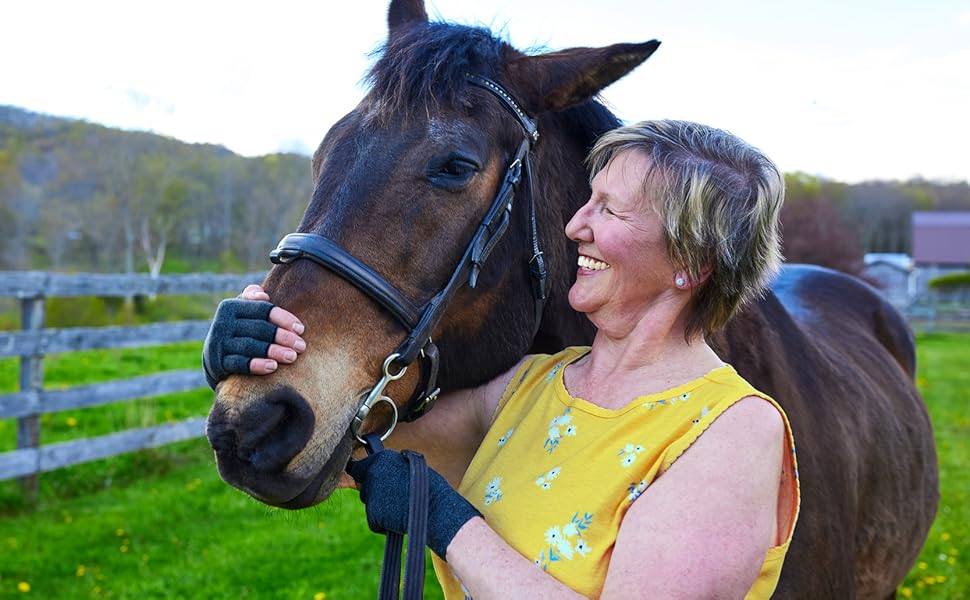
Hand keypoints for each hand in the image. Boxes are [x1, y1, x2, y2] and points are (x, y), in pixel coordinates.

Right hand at [202, 285, 305, 388]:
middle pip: (258, 328)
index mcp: (231, 306)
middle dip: (283, 337)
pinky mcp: (218, 362)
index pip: (262, 309)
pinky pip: (239, 363)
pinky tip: (273, 367)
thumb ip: (254, 297)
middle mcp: (222, 322)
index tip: (301, 329)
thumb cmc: (242, 327)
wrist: (216, 354)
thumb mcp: (244, 310)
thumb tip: (263, 296)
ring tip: (292, 356)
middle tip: (301, 346)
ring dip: (273, 351)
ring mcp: (218, 343)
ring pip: (250, 346)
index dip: (283, 319)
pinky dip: (257, 365)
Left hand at [347, 449, 481, 558]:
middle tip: (394, 498)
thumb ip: (392, 468)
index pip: (360, 467)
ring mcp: (371, 494)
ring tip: (401, 508)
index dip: (366, 475)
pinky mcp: (372, 514)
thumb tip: (382, 471)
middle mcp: (373, 473)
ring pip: (370, 504)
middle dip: (374, 492)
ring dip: (380, 508)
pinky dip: (383, 524)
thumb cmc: (431, 489)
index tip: (372, 481)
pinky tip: (399, 520)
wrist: (437, 510)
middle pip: (364, 486)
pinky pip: (374, 521)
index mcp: (382, 458)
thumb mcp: (411, 467)